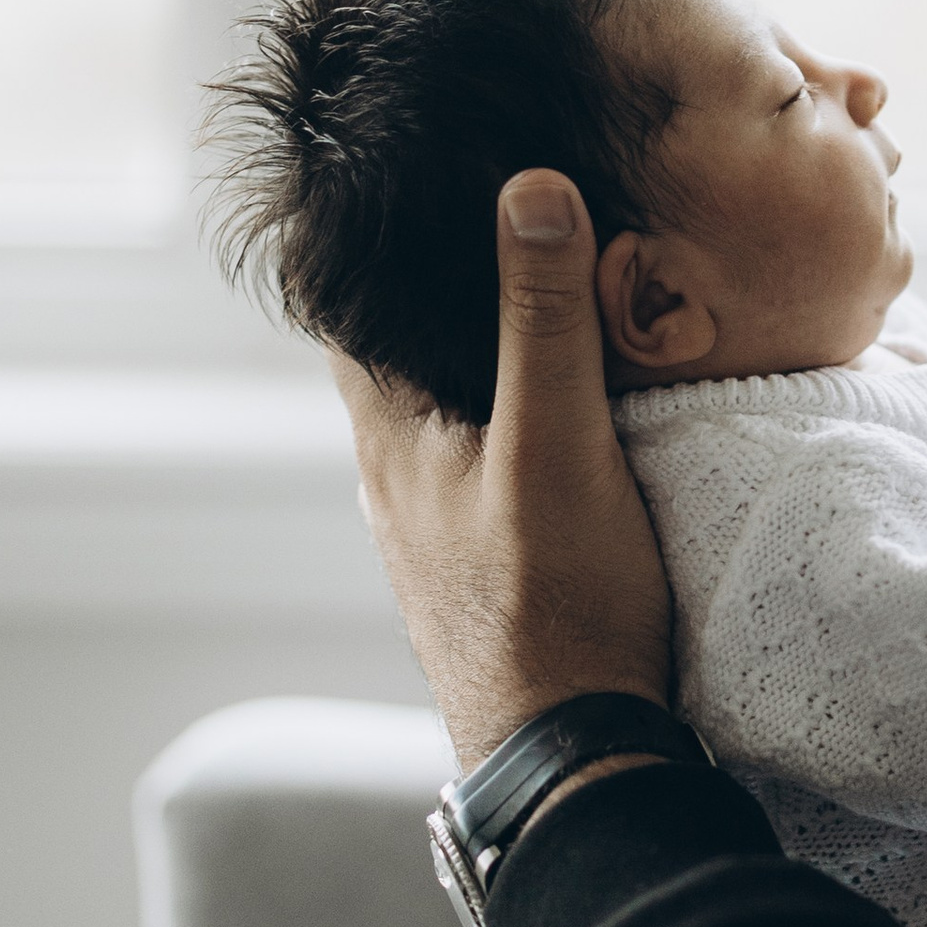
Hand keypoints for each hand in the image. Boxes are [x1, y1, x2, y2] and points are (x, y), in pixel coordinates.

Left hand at [332, 170, 673, 768]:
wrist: (574, 754)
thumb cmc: (556, 601)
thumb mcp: (558, 442)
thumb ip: (543, 318)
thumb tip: (529, 185)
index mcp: (390, 434)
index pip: (351, 304)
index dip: (378, 235)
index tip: (422, 172)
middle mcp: (396, 475)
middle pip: (401, 347)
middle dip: (444, 282)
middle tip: (508, 208)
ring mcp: (439, 522)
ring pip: (445, 404)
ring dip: (483, 348)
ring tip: (551, 284)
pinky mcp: (487, 558)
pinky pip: (485, 451)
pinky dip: (512, 405)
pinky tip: (568, 401)